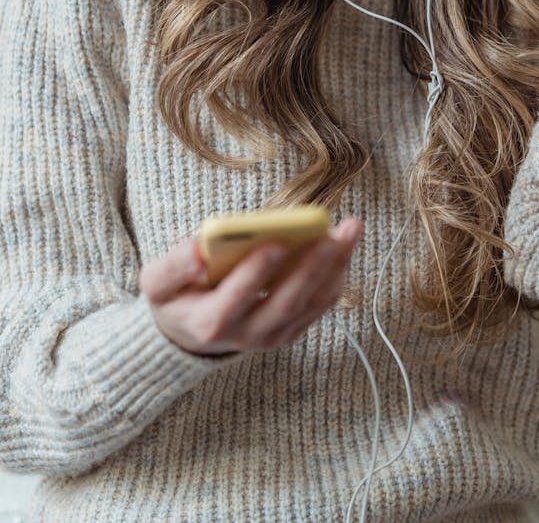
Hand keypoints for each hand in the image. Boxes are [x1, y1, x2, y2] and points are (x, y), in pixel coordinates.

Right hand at [139, 216, 362, 355]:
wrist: (191, 330)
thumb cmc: (176, 296)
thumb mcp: (157, 282)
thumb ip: (172, 266)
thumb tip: (196, 249)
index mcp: (210, 322)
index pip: (237, 299)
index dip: (256, 273)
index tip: (275, 243)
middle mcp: (246, 334)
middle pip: (285, 303)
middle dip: (313, 265)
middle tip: (334, 232)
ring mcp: (272, 336)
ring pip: (310, 304)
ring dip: (334, 267)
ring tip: (349, 232)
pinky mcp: (290, 330)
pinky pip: (319, 306)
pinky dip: (335, 277)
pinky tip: (344, 247)